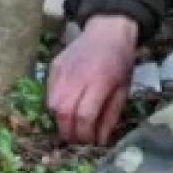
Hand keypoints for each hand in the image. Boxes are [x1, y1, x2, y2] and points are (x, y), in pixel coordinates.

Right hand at [47, 15, 137, 145]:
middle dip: (69, 133)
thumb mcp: (123, 89)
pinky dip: (55, 105)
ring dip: (60, 121)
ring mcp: (63, 70)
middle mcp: (78, 76)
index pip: (84, 115)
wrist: (108, 31)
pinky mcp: (54, 66)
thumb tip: (100, 140)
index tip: (90, 142)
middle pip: (64, 113)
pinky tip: (66, 108)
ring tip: (71, 126)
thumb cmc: (120, 61)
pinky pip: (48, 92)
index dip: (85, 133)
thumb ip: (111, 115)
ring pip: (52, 104)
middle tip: (77, 140)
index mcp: (100, 81)